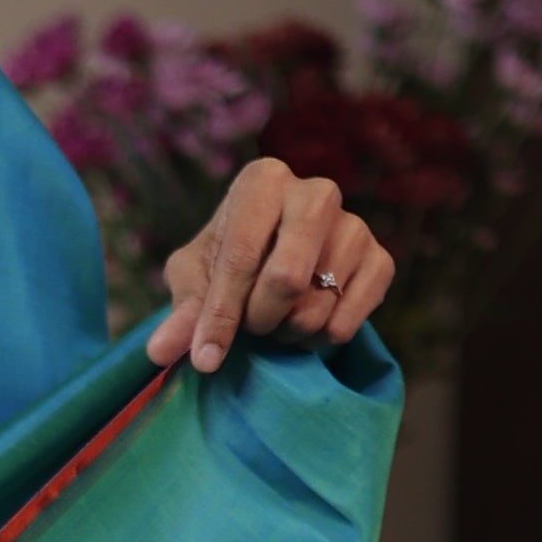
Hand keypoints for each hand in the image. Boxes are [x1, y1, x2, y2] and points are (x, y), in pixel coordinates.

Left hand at [143, 158, 395, 370]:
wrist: (279, 259)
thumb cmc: (229, 261)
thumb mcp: (195, 278)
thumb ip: (182, 311)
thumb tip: (160, 352)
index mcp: (263, 181)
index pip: (241, 256)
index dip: (220, 315)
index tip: (205, 360)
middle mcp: (316, 192)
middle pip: (287, 279)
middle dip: (260, 319)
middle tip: (250, 327)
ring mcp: (355, 225)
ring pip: (317, 307)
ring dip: (287, 333)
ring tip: (277, 319)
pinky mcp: (381, 260)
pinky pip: (348, 322)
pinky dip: (321, 338)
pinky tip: (309, 321)